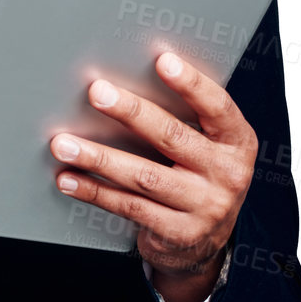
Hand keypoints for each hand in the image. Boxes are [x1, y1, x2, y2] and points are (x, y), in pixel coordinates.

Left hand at [48, 52, 256, 301]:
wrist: (207, 241)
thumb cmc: (198, 175)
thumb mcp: (207, 146)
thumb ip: (184, 117)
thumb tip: (125, 81)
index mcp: (237, 142)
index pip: (217, 107)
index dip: (191, 83)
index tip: (162, 60)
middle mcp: (227, 174)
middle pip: (173, 137)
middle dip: (131, 112)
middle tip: (97, 92)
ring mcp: (205, 207)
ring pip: (144, 176)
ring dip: (99, 157)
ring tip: (63, 143)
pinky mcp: (178, 233)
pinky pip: (129, 207)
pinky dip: (94, 191)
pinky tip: (69, 178)